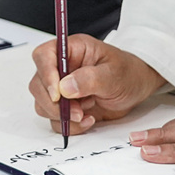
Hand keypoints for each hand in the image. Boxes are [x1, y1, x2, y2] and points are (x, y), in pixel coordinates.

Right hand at [29, 35, 165, 135]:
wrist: (137, 88)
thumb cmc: (128, 72)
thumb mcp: (114, 73)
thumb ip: (90, 79)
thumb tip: (65, 86)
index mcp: (71, 50)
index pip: (44, 55)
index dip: (45, 74)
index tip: (57, 94)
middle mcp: (62, 68)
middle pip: (37, 84)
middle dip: (54, 103)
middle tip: (77, 111)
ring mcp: (62, 88)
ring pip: (42, 103)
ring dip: (61, 115)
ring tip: (85, 114)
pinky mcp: (66, 106)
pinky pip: (55, 119)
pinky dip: (69, 125)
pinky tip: (88, 119)